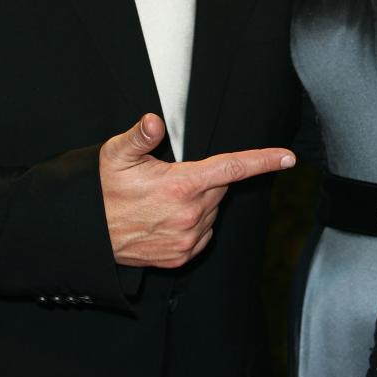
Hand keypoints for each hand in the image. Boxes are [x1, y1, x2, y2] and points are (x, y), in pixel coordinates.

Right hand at [100, 113, 295, 267]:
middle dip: (206, 177)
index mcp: (181, 185)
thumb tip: (154, 121)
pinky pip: (205, 231)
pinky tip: (170, 216)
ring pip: (213, 209)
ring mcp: (188, 238)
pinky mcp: (183, 255)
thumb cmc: (103, 190)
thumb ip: (139, 136)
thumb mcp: (116, 156)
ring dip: (200, 200)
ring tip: (165, 199)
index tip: (288, 157)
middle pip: (221, 186)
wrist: (88, 236)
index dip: (263, 160)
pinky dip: (196, 221)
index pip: (232, 168)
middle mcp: (190, 214)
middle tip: (175, 177)